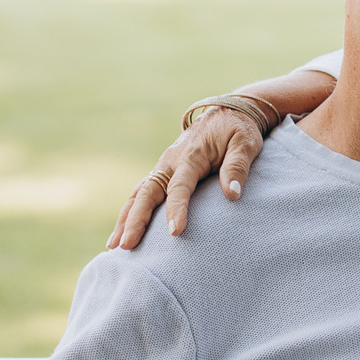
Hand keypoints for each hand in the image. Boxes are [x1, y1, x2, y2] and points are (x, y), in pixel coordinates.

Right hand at [109, 107, 263, 248]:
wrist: (227, 113)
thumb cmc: (238, 131)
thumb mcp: (245, 143)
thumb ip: (237, 166)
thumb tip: (232, 194)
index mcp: (190, 155)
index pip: (180, 185)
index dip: (177, 209)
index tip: (175, 232)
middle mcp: (170, 162)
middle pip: (148, 193)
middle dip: (136, 220)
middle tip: (127, 245)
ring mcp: (163, 168)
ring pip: (138, 195)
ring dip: (125, 220)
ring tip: (115, 247)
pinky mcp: (162, 174)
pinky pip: (142, 195)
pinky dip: (129, 214)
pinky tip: (122, 234)